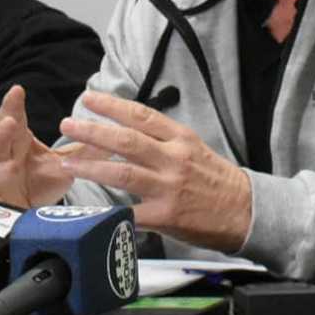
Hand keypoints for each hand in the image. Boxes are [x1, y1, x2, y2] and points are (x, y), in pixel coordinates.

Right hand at [0, 85, 73, 208]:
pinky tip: (7, 168)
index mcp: (18, 140)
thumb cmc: (35, 187)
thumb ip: (82, 154)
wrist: (18, 220)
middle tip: (15, 93)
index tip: (19, 89)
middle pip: (3, 125)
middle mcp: (3, 150)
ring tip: (10, 124)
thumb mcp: (61, 168)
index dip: (16, 103)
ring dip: (0, 135)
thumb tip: (111, 141)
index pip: (17, 117)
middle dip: (8, 109)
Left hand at [57, 91, 251, 251]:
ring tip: (68, 161)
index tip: (89, 98)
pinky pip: (131, 213)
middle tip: (69, 124)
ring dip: (92, 165)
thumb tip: (128, 131)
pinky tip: (88, 210)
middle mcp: (174, 159)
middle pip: (127, 140)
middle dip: (94, 130)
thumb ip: (163, 141)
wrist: (246, 211)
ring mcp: (169, 187)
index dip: (113, 106)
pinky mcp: (167, 215)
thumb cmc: (217, 180)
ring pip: (123, 172)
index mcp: (180, 139)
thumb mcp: (194, 148)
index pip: (142, 115)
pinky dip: (108, 211)